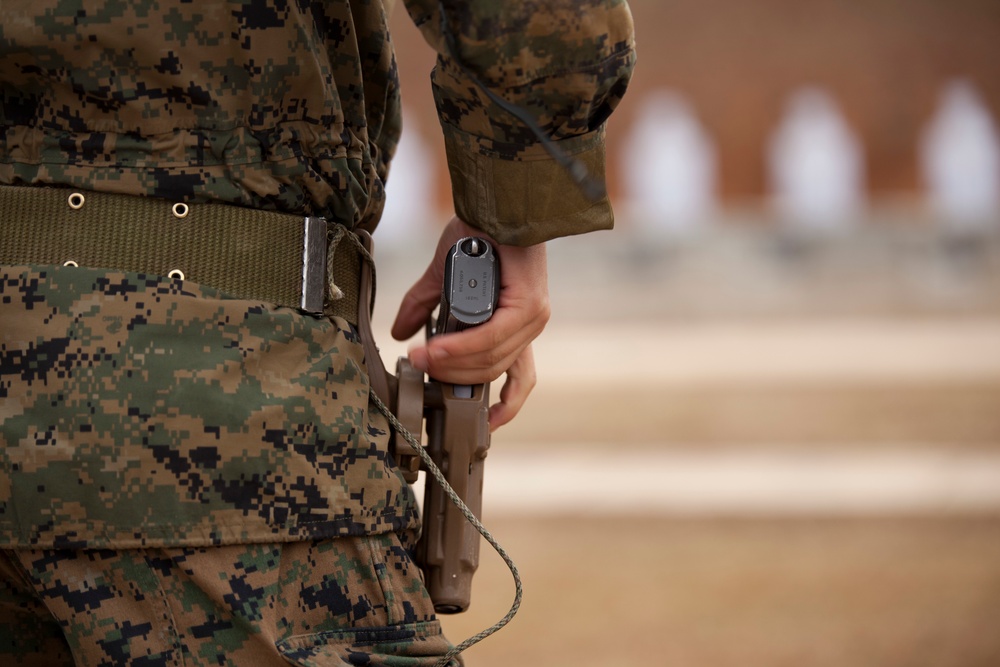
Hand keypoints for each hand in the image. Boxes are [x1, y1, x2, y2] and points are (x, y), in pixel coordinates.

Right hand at [391, 216, 549, 429]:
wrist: (493, 198)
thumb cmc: (478, 231)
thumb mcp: (445, 275)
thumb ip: (424, 306)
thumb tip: (398, 333)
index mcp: (516, 325)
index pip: (518, 378)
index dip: (504, 407)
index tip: (485, 428)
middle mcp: (530, 325)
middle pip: (492, 373)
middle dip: (452, 378)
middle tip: (417, 369)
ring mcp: (532, 316)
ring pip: (491, 359)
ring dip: (452, 363)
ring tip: (419, 358)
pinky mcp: (528, 303)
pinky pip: (492, 338)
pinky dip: (462, 347)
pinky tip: (436, 349)